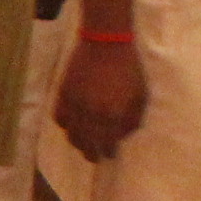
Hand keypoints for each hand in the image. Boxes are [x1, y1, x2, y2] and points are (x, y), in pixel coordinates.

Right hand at [56, 36, 147, 161]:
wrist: (105, 43)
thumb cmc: (129, 68)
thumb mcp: (140, 95)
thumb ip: (133, 118)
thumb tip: (123, 135)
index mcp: (113, 115)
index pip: (108, 143)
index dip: (109, 152)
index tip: (110, 154)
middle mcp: (92, 115)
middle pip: (87, 144)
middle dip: (91, 153)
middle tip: (94, 156)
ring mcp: (76, 105)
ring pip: (71, 134)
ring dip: (77, 142)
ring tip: (82, 143)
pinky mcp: (64, 94)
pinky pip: (59, 118)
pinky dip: (65, 125)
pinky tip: (70, 125)